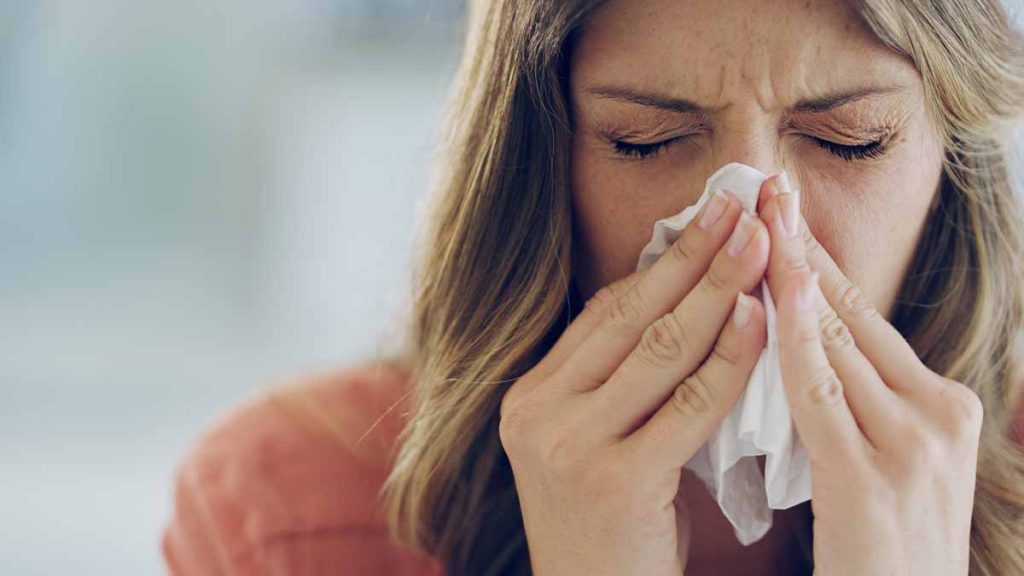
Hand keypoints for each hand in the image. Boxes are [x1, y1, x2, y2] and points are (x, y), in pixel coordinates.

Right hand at [499, 190, 768, 574]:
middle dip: (693, 256)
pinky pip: (688, 405)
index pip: (603, 313)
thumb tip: (683, 300)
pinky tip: (762, 321)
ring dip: (719, 290)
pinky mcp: (614, 479)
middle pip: (631, 317)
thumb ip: (621, 382)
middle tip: (740, 206)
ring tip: (761, 245)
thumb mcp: (595, 444)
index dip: (660, 262)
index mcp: (530, 396)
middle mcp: (538, 413)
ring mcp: (569, 445)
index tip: (706, 218)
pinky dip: (730, 359)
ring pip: (660, 350)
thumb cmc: (611, 528)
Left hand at [757, 174, 981, 575]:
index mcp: (940, 405)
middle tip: (765, 189)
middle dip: (803, 248)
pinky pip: (819, 394)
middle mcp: (938, 413)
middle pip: (853, 313)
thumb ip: (851, 403)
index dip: (819, 262)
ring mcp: (913, 444)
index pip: (865, 317)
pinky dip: (792, 339)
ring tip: (757, 218)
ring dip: (790, 274)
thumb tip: (797, 339)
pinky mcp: (873, 479)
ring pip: (837, 340)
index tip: (783, 212)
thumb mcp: (881, 462)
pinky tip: (766, 294)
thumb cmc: (880, 552)